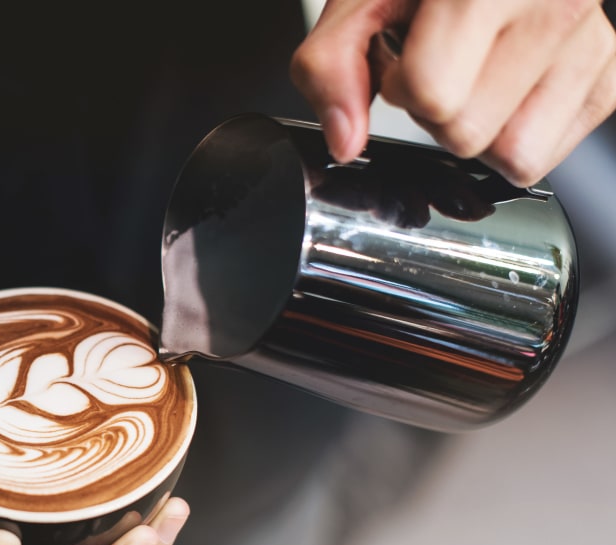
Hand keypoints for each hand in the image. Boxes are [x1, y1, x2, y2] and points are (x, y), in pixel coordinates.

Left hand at [291, 0, 615, 185]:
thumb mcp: (361, 0)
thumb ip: (331, 67)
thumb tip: (345, 141)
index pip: (433, 95)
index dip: (401, 85)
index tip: (405, 55)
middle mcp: (556, 2)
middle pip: (467, 134)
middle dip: (437, 111)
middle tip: (443, 62)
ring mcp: (591, 40)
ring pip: (511, 154)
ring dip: (478, 127)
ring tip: (475, 73)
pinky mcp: (608, 75)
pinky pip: (544, 155)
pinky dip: (515, 134)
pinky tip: (505, 85)